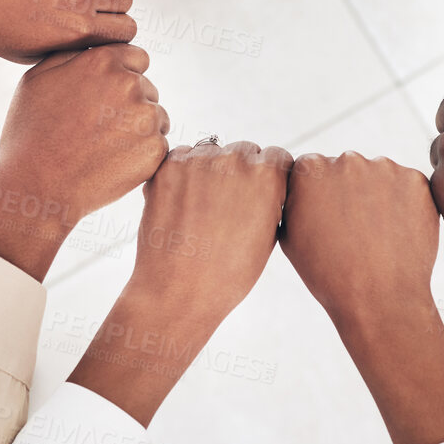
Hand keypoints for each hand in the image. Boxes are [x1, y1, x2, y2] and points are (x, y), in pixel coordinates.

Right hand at [0, 45, 168, 279]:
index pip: (136, 57)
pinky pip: (157, 145)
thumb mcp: (37, 79)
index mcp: (103, 61)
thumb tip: (93, 48)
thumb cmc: (30, 134)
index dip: (122, 76)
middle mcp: (130, 84)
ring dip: (138, 128)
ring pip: (155, 116)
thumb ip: (73, 55)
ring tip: (104, 147)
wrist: (37, 185)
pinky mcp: (154, 150)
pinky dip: (141, 154)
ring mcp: (145, 118)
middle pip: (147, 87)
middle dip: (129, 103)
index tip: (105, 97)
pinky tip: (113, 163)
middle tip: (98, 128)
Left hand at [69, 140, 290, 425]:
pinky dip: (183, 174)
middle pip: (244, 150)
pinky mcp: (167, 167)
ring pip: (211, 151)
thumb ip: (272, 198)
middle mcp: (235, 159)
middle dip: (241, 170)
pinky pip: (182, 158)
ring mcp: (198, 160)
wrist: (179, 293)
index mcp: (268, 175)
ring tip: (203, 208)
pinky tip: (182, 205)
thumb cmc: (229, 274)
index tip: (261, 195)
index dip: (271, 177)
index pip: (277, 156)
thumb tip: (266, 177)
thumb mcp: (269, 236)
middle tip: (228, 205)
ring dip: (211, 169)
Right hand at [279, 152, 439, 327]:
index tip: (329, 218)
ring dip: (378, 196)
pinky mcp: (416, 181)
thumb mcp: (289, 236)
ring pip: (379, 176)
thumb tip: (299, 188)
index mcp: (310, 169)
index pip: (314, 169)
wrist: (378, 299)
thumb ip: (292, 200)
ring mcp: (385, 168)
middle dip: (350, 191)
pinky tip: (397, 232)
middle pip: (348, 168)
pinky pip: (408, 187)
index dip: (322, 196)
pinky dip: (405, 205)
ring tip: (377, 235)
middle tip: (354, 229)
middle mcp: (347, 160)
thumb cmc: (329, 274)